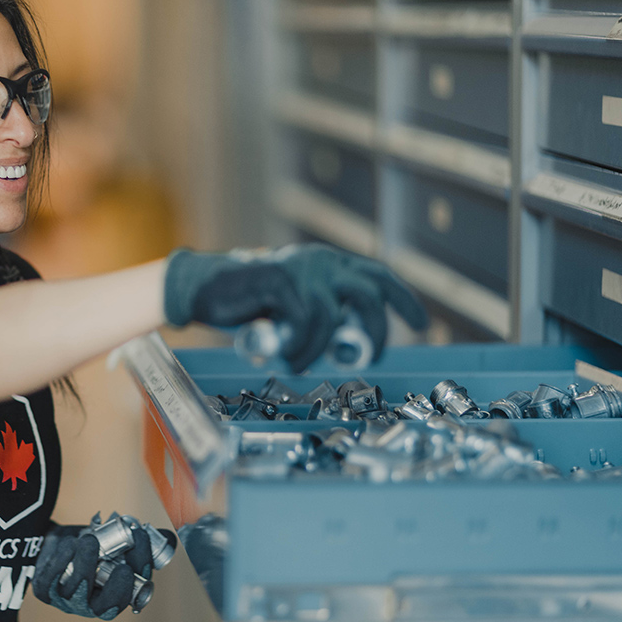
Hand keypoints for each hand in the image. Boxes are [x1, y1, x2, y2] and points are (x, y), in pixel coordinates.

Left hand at [32, 524, 136, 619]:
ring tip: (90, 540)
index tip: (139, 567)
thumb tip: (166, 536)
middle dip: (116, 588)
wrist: (59, 541)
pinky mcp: (45, 590)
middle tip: (123, 567)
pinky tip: (70, 543)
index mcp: (114, 596)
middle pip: (105, 608)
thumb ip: (143, 541)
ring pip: (77, 590)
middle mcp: (92, 605)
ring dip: (86, 564)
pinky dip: (62, 559)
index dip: (137, 585)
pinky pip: (52, 580)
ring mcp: (67, 600)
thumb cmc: (94, 545)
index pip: (129, 599)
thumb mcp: (119, 541)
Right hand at [163, 244, 427, 371]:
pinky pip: (303, 321)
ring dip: (317, 349)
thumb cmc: (249, 303)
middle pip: (368, 296)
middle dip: (371, 334)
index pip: (378, 276)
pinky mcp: (279, 279)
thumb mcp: (295, 306)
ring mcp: (301, 268)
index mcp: (329, 263)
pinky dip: (297, 345)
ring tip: (296, 361)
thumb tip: (348, 343)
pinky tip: (282, 352)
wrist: (201, 288)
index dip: (403, 300)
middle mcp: (320, 260)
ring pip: (330, 316)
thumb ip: (322, 315)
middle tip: (359, 360)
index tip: (419, 324)